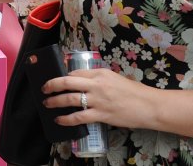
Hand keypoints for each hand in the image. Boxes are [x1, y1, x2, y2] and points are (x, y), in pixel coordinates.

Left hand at [40, 67, 156, 130]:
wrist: (149, 106)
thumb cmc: (134, 92)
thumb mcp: (114, 78)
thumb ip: (98, 79)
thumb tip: (82, 82)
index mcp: (100, 73)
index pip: (75, 72)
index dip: (62, 76)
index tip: (55, 80)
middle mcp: (97, 84)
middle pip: (67, 82)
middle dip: (52, 85)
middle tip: (44, 88)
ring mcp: (98, 100)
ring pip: (70, 99)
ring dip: (55, 101)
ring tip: (47, 104)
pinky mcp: (101, 115)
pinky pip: (79, 117)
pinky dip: (66, 119)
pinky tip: (60, 120)